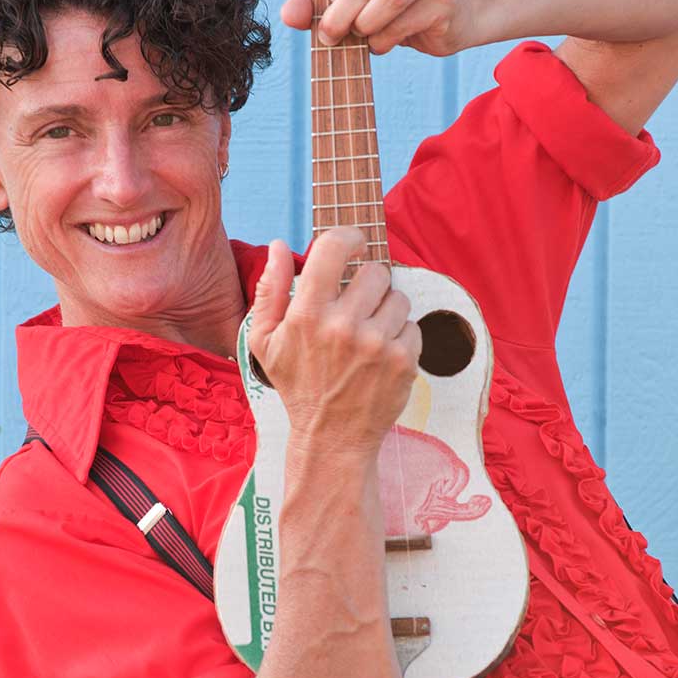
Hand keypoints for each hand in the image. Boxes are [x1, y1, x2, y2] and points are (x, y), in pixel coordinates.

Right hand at [248, 228, 421, 454]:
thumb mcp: (264, 341)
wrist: (331, 439)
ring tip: (368, 337)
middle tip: (357, 310)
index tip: (355, 245)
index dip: (349, 238)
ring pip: (399, 297)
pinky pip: (414, 326)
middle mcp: (343, 326)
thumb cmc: (298, 386)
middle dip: (368, 286)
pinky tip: (381, 357)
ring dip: (387, 311)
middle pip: (376, 272)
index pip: (334, 247)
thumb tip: (277, 245)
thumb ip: (270, 289)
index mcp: (307, 314)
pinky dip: (401, 338)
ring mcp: (377, 344)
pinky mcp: (404, 361)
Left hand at [280, 0, 464, 56]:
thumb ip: (315, 1)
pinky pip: (405, 22)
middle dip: (340, 13)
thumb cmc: (391, 3)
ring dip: (364, 25)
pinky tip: (381, 42)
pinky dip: (384, 39)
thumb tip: (288, 14)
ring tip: (359, 35)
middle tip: (330, 34)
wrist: (451, 14)